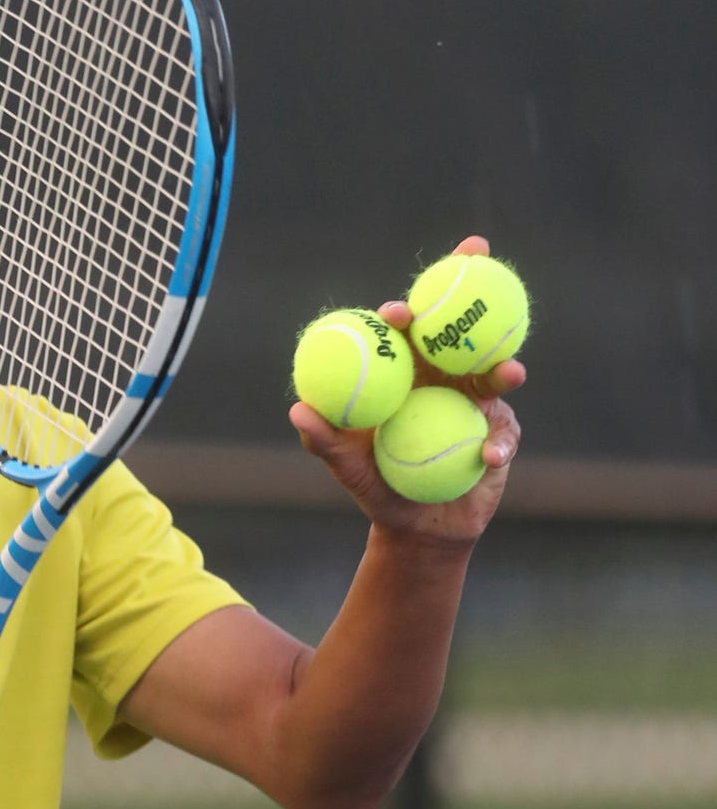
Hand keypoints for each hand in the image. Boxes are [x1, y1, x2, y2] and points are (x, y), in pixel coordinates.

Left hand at [289, 233, 524, 546]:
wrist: (418, 528)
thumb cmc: (376, 489)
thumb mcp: (348, 467)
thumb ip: (324, 440)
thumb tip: (297, 409)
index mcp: (406, 378)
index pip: (404, 338)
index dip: (403, 314)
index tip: (397, 311)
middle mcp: (444, 382)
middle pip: (459, 335)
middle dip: (472, 296)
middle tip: (475, 281)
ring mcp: (476, 404)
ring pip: (493, 378)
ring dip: (503, 372)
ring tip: (512, 373)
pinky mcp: (501, 432)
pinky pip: (504, 435)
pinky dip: (498, 444)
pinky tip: (491, 455)